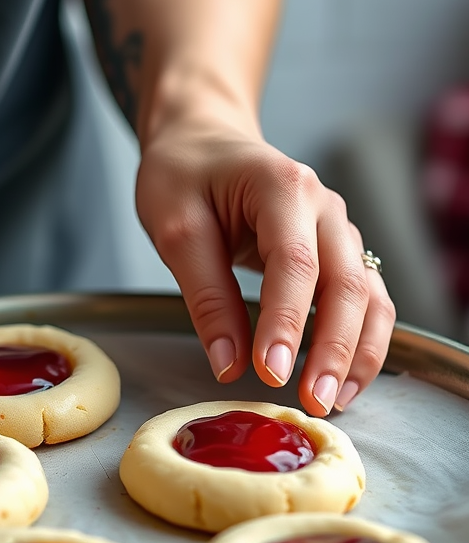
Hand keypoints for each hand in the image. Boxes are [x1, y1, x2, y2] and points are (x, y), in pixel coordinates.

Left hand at [135, 112, 395, 416]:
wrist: (202, 141)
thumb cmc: (182, 175)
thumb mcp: (175, 229)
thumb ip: (204, 295)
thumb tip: (228, 363)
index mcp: (282, 187)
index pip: (295, 263)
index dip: (286, 322)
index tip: (271, 373)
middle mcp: (323, 206)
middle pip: (345, 283)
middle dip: (333, 348)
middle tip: (312, 402)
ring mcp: (338, 229)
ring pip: (367, 295)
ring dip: (357, 351)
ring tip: (334, 401)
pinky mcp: (337, 252)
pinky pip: (364, 299)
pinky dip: (360, 341)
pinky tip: (344, 380)